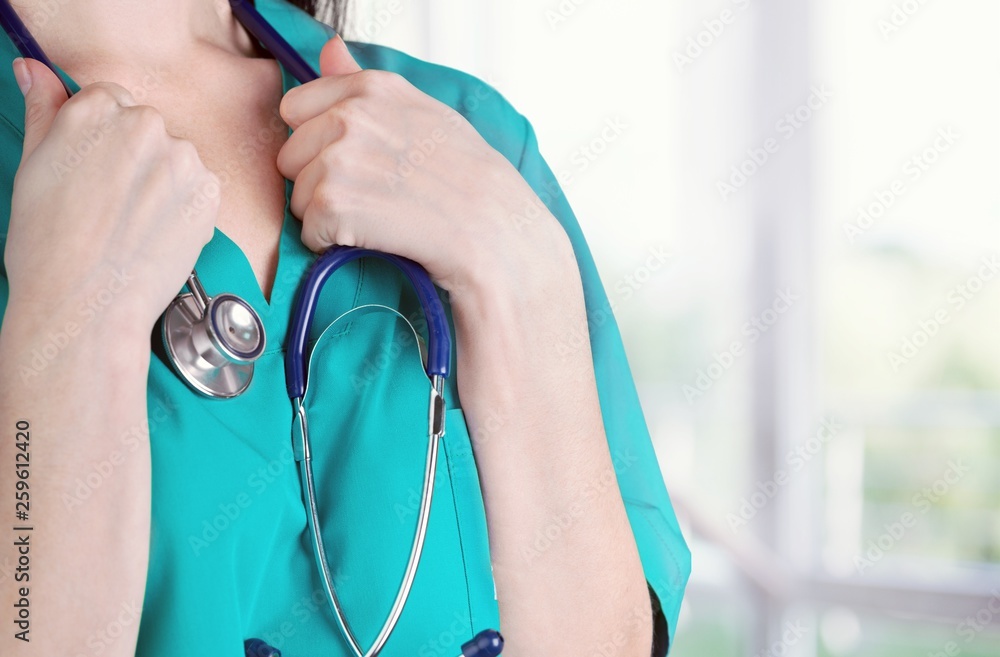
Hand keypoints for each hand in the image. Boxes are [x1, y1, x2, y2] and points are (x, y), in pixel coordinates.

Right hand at [5, 58, 218, 334]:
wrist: (88, 303)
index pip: (109, 101)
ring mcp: (182, 159)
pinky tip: (155, 232)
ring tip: (131, 223)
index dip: (101, 140)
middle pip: (145, 128)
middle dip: (133, 159)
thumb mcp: (33, 167)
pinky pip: (198, 188)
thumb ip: (44, 111)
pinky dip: (183, 206)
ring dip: (161, 182)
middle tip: (108, 204)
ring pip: (174, 158)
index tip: (94, 169)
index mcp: (96, 109)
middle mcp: (145, 125)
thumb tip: (35, 72)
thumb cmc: (50, 246)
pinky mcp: (208, 192)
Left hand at [276, 37, 566, 292]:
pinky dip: (335, 244)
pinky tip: (376, 239)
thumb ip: (364, 83)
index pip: (297, 108)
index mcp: (373, 89)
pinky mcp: (333, 203)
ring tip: (381, 219)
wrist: (497, 233)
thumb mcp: (424, 114)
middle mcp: (351, 115)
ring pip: (297, 196)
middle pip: (291, 156)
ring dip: (329, 217)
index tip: (359, 164)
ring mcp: (339, 159)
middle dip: (320, 181)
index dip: (320, 143)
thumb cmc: (469, 182)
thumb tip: (328, 50)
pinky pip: (308, 230)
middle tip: (374, 197)